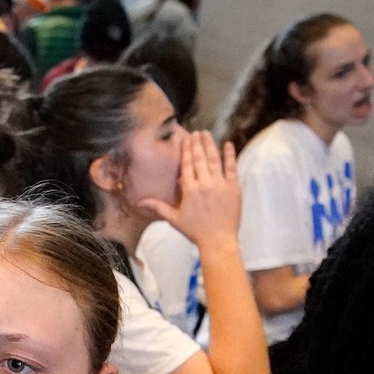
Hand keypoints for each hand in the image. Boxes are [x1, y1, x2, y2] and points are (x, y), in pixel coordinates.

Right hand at [140, 132, 240, 248]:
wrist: (218, 241)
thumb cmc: (195, 231)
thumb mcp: (174, 219)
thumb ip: (158, 207)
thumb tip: (139, 202)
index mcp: (189, 190)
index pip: (187, 164)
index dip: (186, 150)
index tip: (186, 139)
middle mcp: (204, 184)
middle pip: (200, 158)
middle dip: (197, 143)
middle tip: (196, 132)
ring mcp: (220, 184)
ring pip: (214, 159)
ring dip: (210, 145)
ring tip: (206, 134)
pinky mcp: (233, 188)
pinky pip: (232, 168)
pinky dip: (230, 155)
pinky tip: (228, 144)